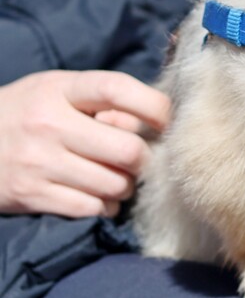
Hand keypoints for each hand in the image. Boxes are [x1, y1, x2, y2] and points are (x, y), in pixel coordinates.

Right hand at [0, 70, 170, 217]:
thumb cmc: (26, 111)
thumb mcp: (56, 91)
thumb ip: (101, 103)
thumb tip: (148, 125)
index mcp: (58, 89)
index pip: (116, 89)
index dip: (152, 105)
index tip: (166, 118)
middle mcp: (49, 124)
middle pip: (126, 149)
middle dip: (143, 158)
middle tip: (139, 159)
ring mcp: (39, 162)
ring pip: (113, 184)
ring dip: (126, 186)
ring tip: (118, 178)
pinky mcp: (31, 195)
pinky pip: (90, 208)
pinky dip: (104, 206)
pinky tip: (100, 197)